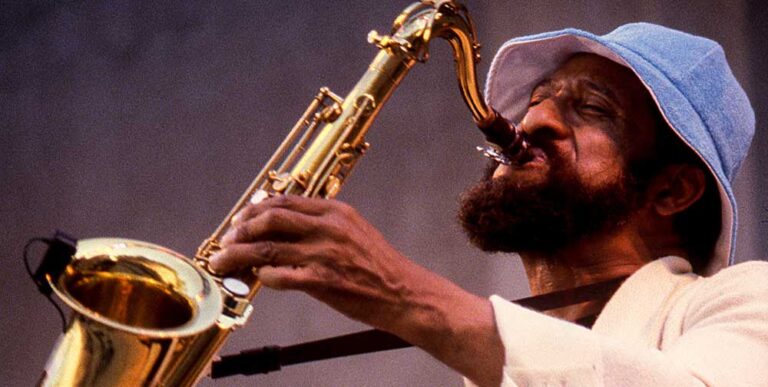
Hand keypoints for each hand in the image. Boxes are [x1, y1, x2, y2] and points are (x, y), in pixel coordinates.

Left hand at [208, 194, 419, 327]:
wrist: (404, 292)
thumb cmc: (378, 266)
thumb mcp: (353, 231)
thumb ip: (321, 224)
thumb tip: (283, 227)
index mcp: (335, 211)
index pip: (284, 201)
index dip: (255, 210)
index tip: (240, 220)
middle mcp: (328, 227)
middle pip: (270, 219)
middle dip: (241, 229)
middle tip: (227, 240)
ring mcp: (324, 254)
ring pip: (267, 249)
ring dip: (238, 256)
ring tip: (223, 262)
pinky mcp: (323, 281)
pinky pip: (280, 276)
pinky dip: (263, 277)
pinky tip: (259, 279)